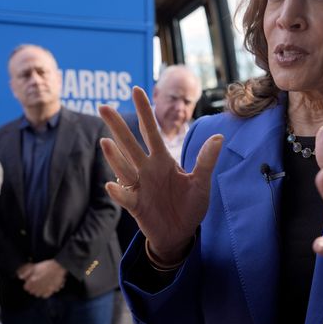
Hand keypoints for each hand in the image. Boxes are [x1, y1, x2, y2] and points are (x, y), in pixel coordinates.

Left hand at [20, 259, 66, 298]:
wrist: (58, 267)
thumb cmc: (46, 266)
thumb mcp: (34, 267)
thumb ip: (25, 272)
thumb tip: (20, 277)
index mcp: (31, 282)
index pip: (26, 287)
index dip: (28, 283)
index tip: (31, 280)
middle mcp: (36, 288)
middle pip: (32, 291)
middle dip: (33, 287)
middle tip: (37, 281)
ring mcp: (43, 291)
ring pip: (38, 294)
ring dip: (38, 291)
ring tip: (42, 285)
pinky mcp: (50, 292)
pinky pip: (45, 295)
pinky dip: (45, 293)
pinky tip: (47, 288)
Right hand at [98, 86, 222, 266]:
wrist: (181, 234)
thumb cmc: (190, 206)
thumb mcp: (202, 183)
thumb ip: (206, 161)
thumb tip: (219, 138)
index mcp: (163, 161)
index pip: (151, 132)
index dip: (144, 111)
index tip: (136, 89)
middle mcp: (147, 170)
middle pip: (130, 144)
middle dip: (118, 126)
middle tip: (103, 107)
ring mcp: (139, 187)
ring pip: (124, 167)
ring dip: (114, 156)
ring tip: (105, 141)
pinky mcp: (136, 206)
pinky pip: (125, 197)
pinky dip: (118, 191)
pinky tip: (110, 184)